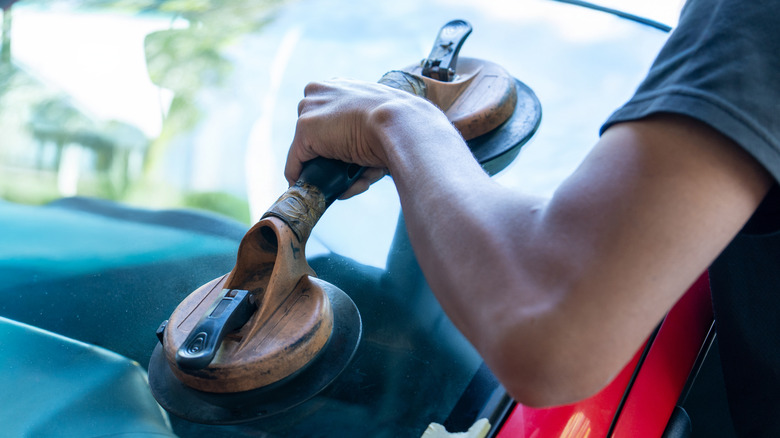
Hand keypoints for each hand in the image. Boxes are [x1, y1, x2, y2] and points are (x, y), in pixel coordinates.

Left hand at [284, 78, 450, 197]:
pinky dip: (300, 177)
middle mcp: (321, 91)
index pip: (328, 116)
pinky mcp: (305, 129)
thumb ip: (366, 136)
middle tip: (349, 175)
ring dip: (324, 170)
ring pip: (308, 150)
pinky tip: (313, 190)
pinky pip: (296, 162)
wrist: (400, 123)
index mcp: (342, 86)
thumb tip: (362, 165)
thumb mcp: (382, 125)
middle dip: (329, 157)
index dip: (336, 140)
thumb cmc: (400, 127)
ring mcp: (311, 109)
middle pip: (314, 133)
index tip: (347, 160)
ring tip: (349, 185)